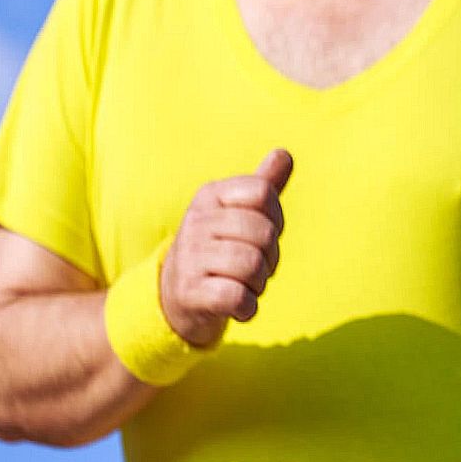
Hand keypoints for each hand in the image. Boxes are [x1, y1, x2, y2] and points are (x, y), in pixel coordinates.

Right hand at [160, 149, 291, 346]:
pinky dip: (247, 307)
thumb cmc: (219, 249)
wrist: (175, 295)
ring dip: (259, 283)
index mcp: (210, 195)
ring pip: (252, 265)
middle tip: (254, 266)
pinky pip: (236, 297)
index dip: (275, 218)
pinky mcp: (190, 293)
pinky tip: (239, 306)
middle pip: (264, 232)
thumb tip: (285, 154)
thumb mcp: (238, 213)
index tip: (260, 234)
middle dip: (271, 257)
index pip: (264, 193)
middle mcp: (196, 221)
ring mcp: (189, 257)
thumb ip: (263, 185)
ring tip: (244, 285)